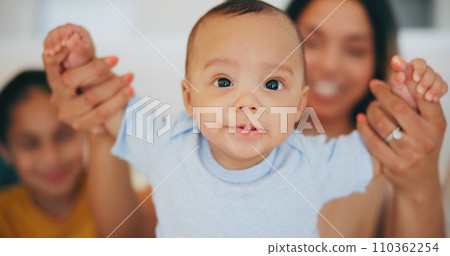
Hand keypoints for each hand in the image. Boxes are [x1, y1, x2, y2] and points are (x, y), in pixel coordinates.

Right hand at [43, 23, 94, 68]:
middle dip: (56, 41)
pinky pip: (48, 40)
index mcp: (79, 30)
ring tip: (51, 54)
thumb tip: (69, 42)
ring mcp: (61, 33)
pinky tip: (47, 54)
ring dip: (50, 44)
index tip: (64, 45)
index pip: (69, 28)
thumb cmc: (85, 58)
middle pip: (58, 30)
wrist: (79, 64)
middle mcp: (69, 29)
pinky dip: (47, 46)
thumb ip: (79, 47)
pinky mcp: (55, 38)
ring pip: (51, 34)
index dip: (65, 35)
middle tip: (56, 51)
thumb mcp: (84, 54)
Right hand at [43, 53, 133, 132]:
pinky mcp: (81, 126)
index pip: (54, 64)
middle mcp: (58, 98)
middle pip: (71, 80)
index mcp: (55, 80)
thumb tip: (77, 36)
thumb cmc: (95, 89)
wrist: (102, 120)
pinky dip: (117, 101)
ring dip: (112, 85)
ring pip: (90, 98)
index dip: (70, 55)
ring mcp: (68, 115)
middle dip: (95, 68)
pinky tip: (129, 94)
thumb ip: (82, 58)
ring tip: (130, 78)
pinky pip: (101, 113)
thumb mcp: (89, 72)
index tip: (97, 50)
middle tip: (117, 59)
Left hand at [357, 79, 445, 196]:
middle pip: (397, 106)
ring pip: (381, 123)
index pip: (421, 95)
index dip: (406, 79)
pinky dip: (363, 127)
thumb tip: (399, 73)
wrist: (420, 181)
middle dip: (382, 92)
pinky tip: (361, 120)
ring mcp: (409, 152)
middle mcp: (426, 138)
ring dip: (371, 110)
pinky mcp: (393, 164)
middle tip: (374, 84)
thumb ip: (416, 101)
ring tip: (370, 107)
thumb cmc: (422, 144)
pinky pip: (372, 140)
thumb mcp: (427, 123)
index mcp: (437, 123)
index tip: (394, 68)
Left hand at [390, 55, 447, 108]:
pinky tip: (433, 99)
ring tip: (427, 98)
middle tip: (419, 91)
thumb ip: (395, 76)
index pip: (419, 63)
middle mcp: (423, 71)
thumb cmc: (400, 93)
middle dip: (426, 82)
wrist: (407, 104)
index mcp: (412, 68)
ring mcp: (432, 78)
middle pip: (430, 71)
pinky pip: (444, 86)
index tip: (415, 79)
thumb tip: (397, 68)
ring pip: (438, 79)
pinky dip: (440, 93)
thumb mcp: (395, 86)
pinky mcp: (438, 86)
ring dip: (434, 89)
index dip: (419, 69)